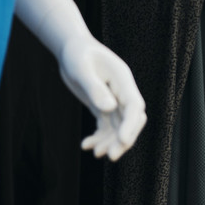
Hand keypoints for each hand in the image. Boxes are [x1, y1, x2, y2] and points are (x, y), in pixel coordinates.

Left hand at [58, 34, 146, 160]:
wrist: (70, 48)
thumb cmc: (76, 53)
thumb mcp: (81, 68)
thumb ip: (95, 88)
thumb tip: (109, 108)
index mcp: (122, 79)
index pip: (134, 106)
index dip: (131, 125)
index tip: (122, 141)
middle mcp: (122, 91)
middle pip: (131, 120)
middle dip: (124, 139)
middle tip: (110, 156)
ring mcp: (113, 99)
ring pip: (119, 127)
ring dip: (110, 142)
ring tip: (94, 152)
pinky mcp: (103, 106)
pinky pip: (106, 127)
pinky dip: (99, 138)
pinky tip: (85, 145)